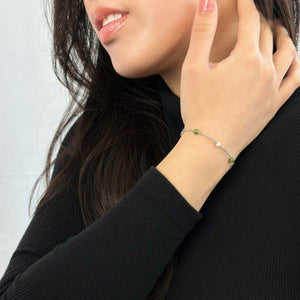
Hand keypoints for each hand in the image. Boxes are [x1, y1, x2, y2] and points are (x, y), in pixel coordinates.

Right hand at [180, 0, 299, 158]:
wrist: (210, 142)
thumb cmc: (198, 106)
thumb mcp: (194, 68)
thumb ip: (202, 32)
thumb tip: (208, 1)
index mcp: (245, 58)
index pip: (250, 21)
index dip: (246, 5)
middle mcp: (265, 69)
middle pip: (267, 36)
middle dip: (260, 21)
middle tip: (254, 15)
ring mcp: (273, 88)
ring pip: (287, 53)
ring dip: (283, 37)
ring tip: (278, 30)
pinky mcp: (274, 104)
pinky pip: (295, 79)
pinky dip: (296, 64)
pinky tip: (293, 59)